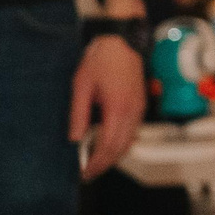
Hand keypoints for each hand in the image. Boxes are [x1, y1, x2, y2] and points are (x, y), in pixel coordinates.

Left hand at [70, 35, 145, 178]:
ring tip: (94, 163)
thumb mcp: (81, 87)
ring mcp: (139, 110)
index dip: (96, 163)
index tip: (84, 172)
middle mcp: (132, 112)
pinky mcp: (139, 106)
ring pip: (128, 143)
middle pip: (120, 149)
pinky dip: (119, 144)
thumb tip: (74, 139)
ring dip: (112, 156)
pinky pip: (131, 132)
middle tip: (87, 173)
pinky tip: (105, 145)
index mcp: (118, 108)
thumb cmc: (101, 59)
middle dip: (104, 165)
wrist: (121, 41)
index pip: (108, 146)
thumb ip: (78, 115)